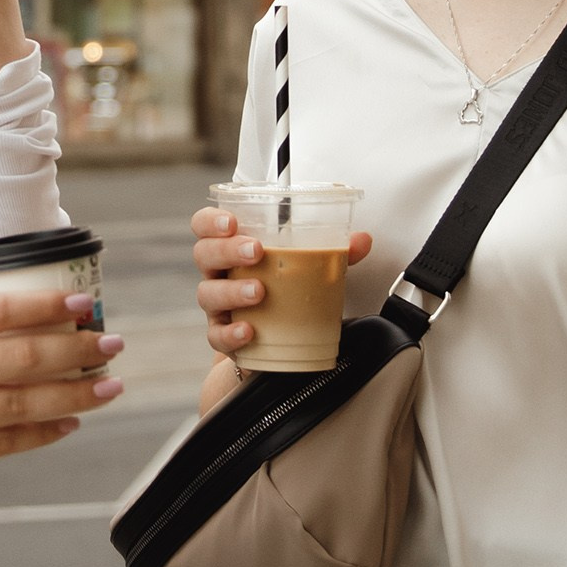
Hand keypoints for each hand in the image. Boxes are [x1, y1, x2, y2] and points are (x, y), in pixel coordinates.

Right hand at [0, 285, 123, 488]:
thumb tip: (14, 321)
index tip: (84, 304)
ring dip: (74, 394)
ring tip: (107, 385)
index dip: (48, 307)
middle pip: (22, 358)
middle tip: (111, 343)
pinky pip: (2, 445)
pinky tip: (69, 422)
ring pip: (22, 404)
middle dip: (77, 350)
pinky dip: (42, 432)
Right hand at [194, 212, 374, 358]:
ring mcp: (218, 308)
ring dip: (232, 290)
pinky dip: (231, 333)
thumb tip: (362, 239)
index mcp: (232, 250)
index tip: (232, 221)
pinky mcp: (223, 338)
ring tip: (259, 292)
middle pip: (204, 254)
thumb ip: (335, 252)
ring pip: (208, 294)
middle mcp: (219, 275)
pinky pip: (217, 336)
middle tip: (257, 252)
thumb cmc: (285, 295)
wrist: (278, 346)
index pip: (205, 226)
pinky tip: (249, 330)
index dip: (211, 220)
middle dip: (227, 249)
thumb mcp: (308, 270)